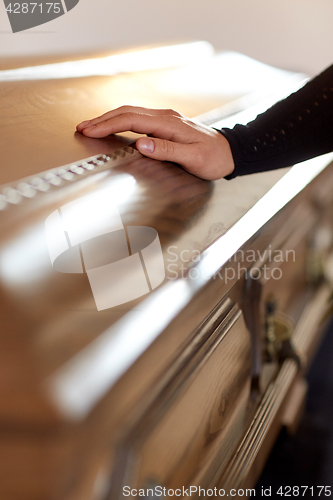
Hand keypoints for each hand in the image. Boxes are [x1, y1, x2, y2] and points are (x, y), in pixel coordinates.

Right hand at [76, 106, 234, 180]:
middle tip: (81, 128)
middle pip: (126, 112)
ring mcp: (165, 119)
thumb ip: (167, 151)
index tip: (90, 131)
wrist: (229, 152)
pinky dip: (120, 121)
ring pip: (130, 113)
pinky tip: (113, 126)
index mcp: (168, 123)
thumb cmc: (212, 158)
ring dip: (109, 119)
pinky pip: (137, 118)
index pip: (131, 119)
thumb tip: (141, 144)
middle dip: (102, 120)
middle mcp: (165, 117)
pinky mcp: (165, 124)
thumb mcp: (192, 158)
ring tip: (91, 126)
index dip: (108, 125)